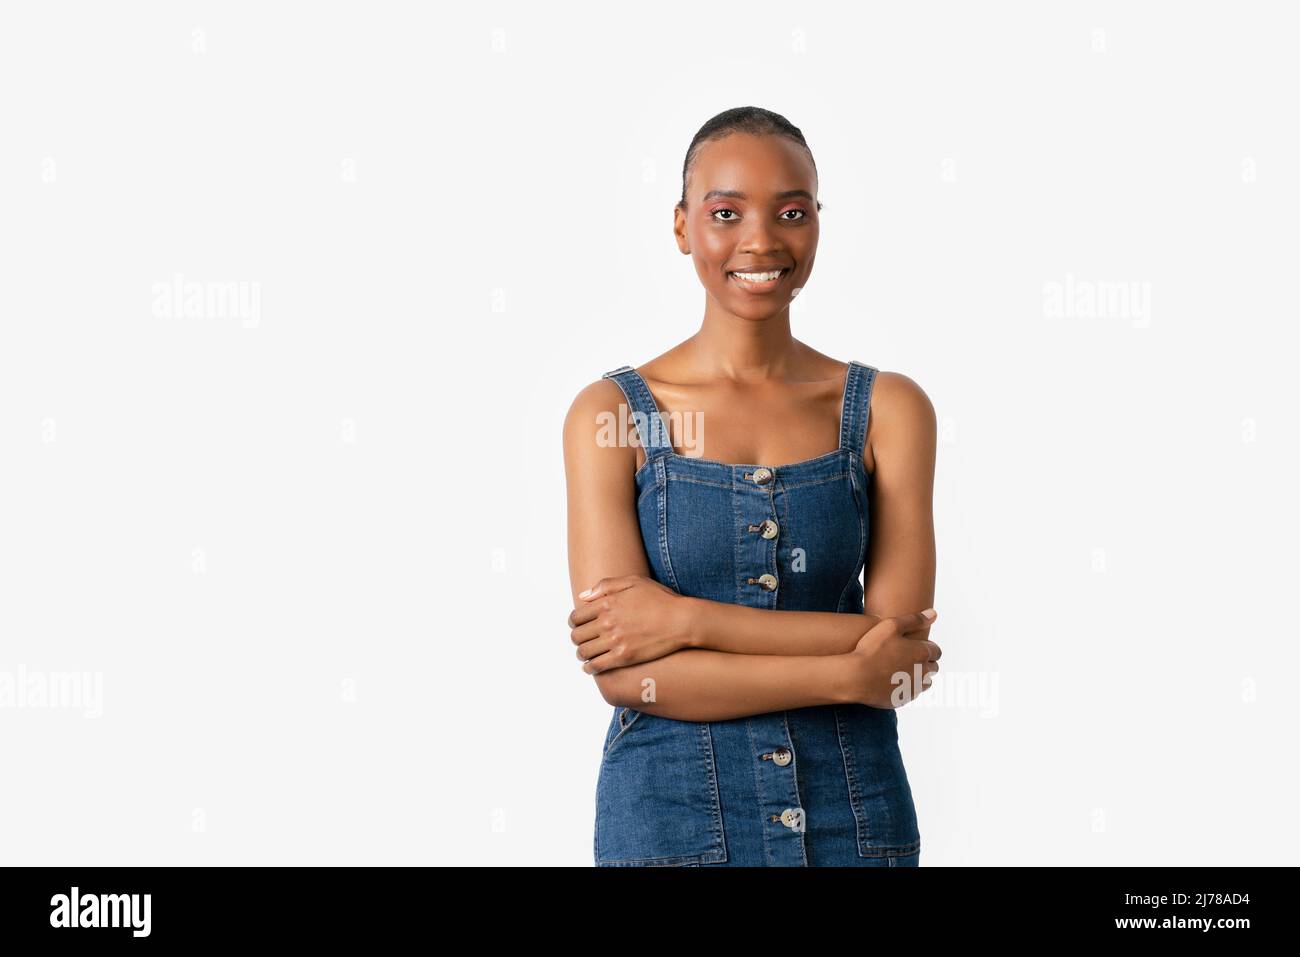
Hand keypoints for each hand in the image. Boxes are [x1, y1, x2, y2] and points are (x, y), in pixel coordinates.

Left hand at [568, 575, 696, 674]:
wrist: (682, 621)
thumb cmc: (661, 599)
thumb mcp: (634, 582)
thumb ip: (606, 586)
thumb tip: (583, 596)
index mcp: (607, 603)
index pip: (576, 617)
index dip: (574, 623)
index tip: (578, 626)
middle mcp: (607, 622)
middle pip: (577, 635)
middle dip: (577, 638)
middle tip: (582, 641)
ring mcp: (615, 640)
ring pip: (584, 652)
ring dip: (582, 654)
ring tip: (586, 654)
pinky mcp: (624, 657)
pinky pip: (596, 666)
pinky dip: (589, 668)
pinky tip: (591, 667)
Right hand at [844, 610, 940, 708]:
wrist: (855, 677)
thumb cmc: (871, 648)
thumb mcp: (891, 625)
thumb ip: (914, 619)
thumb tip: (934, 613)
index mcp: (922, 653)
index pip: (936, 651)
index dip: (927, 647)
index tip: (916, 645)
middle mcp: (922, 672)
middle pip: (933, 668)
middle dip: (925, 662)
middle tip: (908, 656)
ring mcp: (913, 688)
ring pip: (925, 683)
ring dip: (918, 676)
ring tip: (902, 669)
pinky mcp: (903, 700)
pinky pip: (911, 694)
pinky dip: (906, 687)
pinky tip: (893, 680)